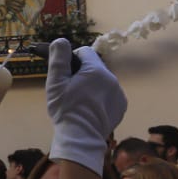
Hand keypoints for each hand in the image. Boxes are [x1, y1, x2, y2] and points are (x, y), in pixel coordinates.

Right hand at [45, 39, 125, 174]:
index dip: (72, 59)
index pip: (84, 52)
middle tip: (69, 89)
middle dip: (82, 74)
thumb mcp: (56, 82)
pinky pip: (109, 95)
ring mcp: (119, 93)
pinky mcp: (121, 106)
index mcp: (95, 70)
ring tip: (80, 102)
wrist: (81, 137)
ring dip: (92, 86)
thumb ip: (59, 59)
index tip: (65, 73)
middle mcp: (111, 78)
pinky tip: (90, 109)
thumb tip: (61, 41)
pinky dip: (101, 98)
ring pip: (102, 81)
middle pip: (94, 67)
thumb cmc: (66, 109)